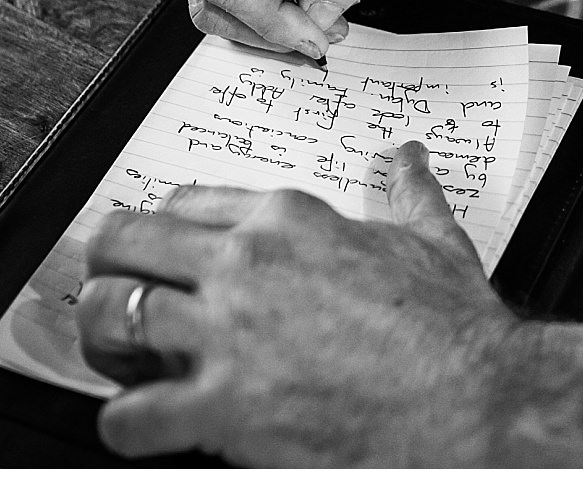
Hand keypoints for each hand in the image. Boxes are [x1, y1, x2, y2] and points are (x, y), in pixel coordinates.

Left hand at [76, 141, 519, 465]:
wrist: (479, 400)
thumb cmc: (457, 328)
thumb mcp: (433, 238)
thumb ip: (408, 191)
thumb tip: (405, 157)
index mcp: (289, 217)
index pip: (183, 201)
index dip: (162, 232)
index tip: (164, 258)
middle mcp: (248, 263)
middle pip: (125, 240)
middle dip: (108, 269)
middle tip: (116, 298)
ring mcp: (232, 334)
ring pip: (109, 313)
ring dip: (103, 341)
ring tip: (121, 361)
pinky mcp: (227, 407)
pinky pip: (131, 413)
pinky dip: (125, 423)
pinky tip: (144, 425)